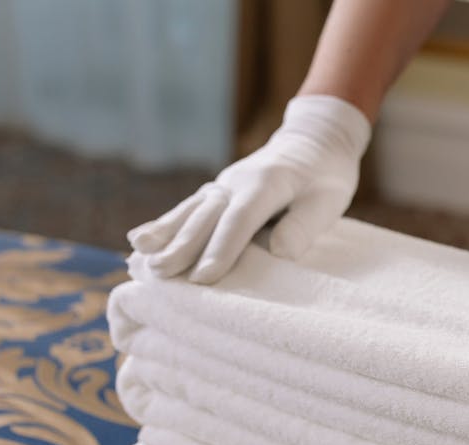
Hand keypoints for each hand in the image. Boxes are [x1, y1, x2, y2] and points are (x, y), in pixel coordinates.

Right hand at [127, 94, 370, 283]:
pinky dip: (164, 226)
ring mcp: (222, 186)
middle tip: (160, 274)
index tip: (204, 278)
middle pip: (206, 216)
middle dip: (182, 247)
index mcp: (266, 183)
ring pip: (190, 211)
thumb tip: (279, 252)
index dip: (221, 249)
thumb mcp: (329, 198)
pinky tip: (140, 242)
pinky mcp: (217, 193)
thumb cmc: (326, 176)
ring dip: (165, 235)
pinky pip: (188, 210)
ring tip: (139, 257)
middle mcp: (236, 182)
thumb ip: (305, 224)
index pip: (240, 219)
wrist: (314, 142)